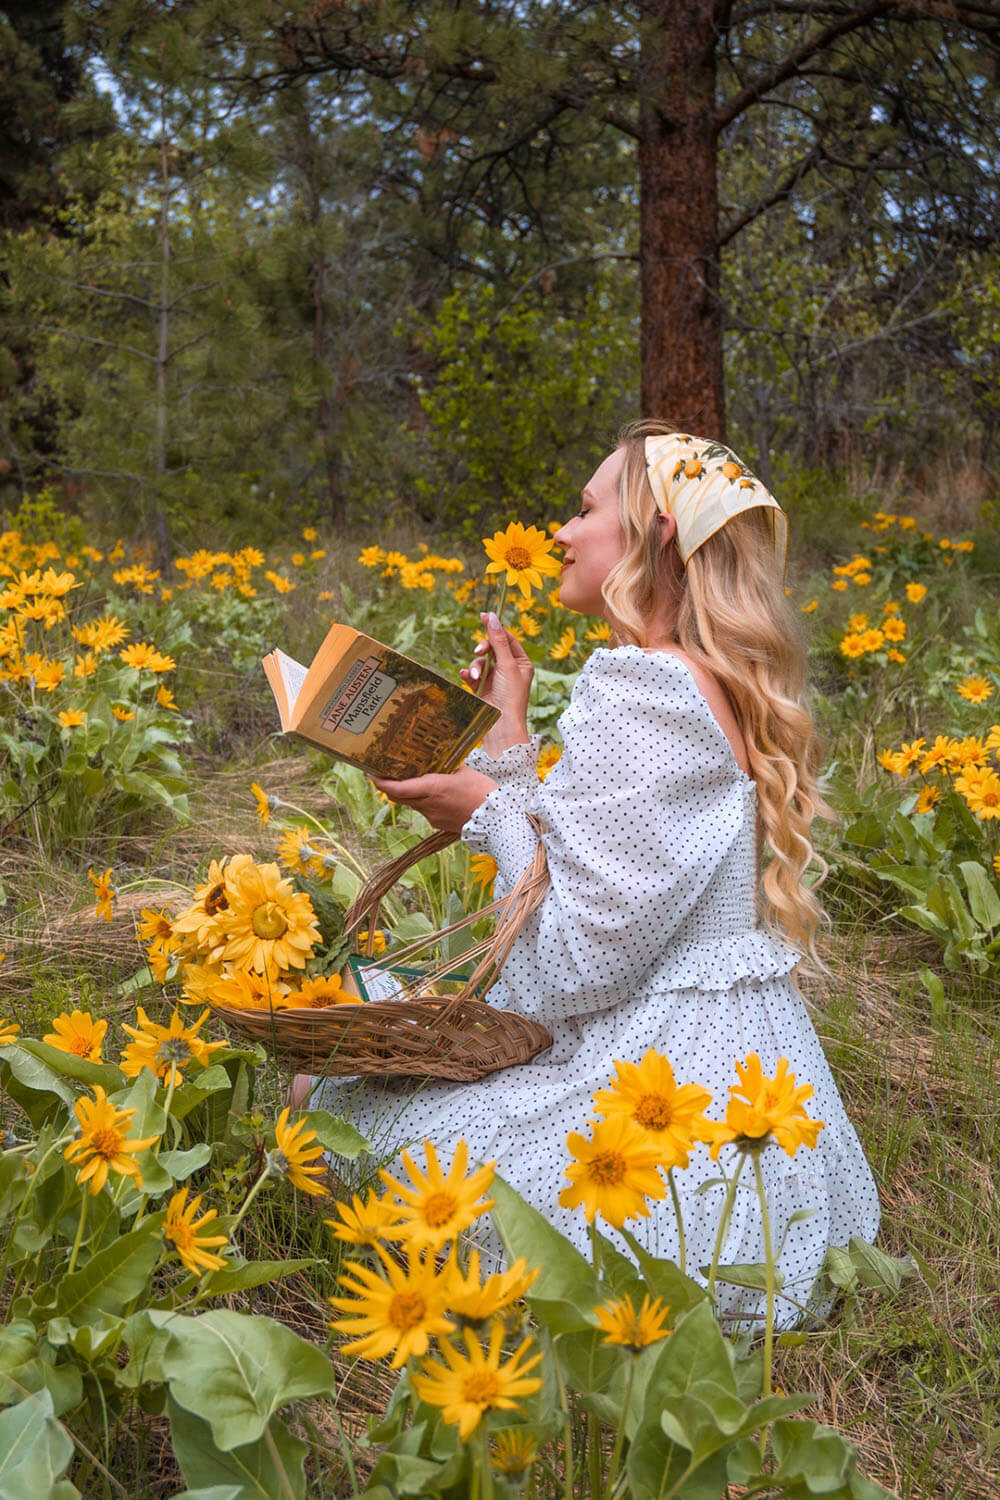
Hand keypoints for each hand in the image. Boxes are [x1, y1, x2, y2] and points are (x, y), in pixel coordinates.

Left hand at [370, 765, 498, 832]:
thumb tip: (440, 763)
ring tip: (415, 781)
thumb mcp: (464, 772)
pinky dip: (425, 802)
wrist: (497, 820)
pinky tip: (437, 795)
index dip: (382, 782)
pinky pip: (426, 811)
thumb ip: (448, 768)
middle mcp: (427, 804)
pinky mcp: (438, 824)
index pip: (397, 788)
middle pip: (399, 798)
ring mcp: (432, 817)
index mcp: (432, 788)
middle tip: (385, 775)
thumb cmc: (483, 792)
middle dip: (390, 787)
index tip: (373, 774)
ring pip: (412, 804)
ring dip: (410, 794)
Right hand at [460, 611, 532, 755]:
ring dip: (476, 666)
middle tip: (480, 651)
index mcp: (521, 663)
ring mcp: (495, 679)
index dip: (496, 628)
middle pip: (492, 648)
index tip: (483, 615)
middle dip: (484, 649)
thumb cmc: (511, 697)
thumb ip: (498, 640)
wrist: (501, 726)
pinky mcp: (482, 688)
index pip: (507, 639)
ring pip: (480, 661)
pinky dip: (469, 674)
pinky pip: (472, 674)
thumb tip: (492, 617)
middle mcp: (509, 669)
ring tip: (475, 675)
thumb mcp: (507, 665)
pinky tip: (466, 676)